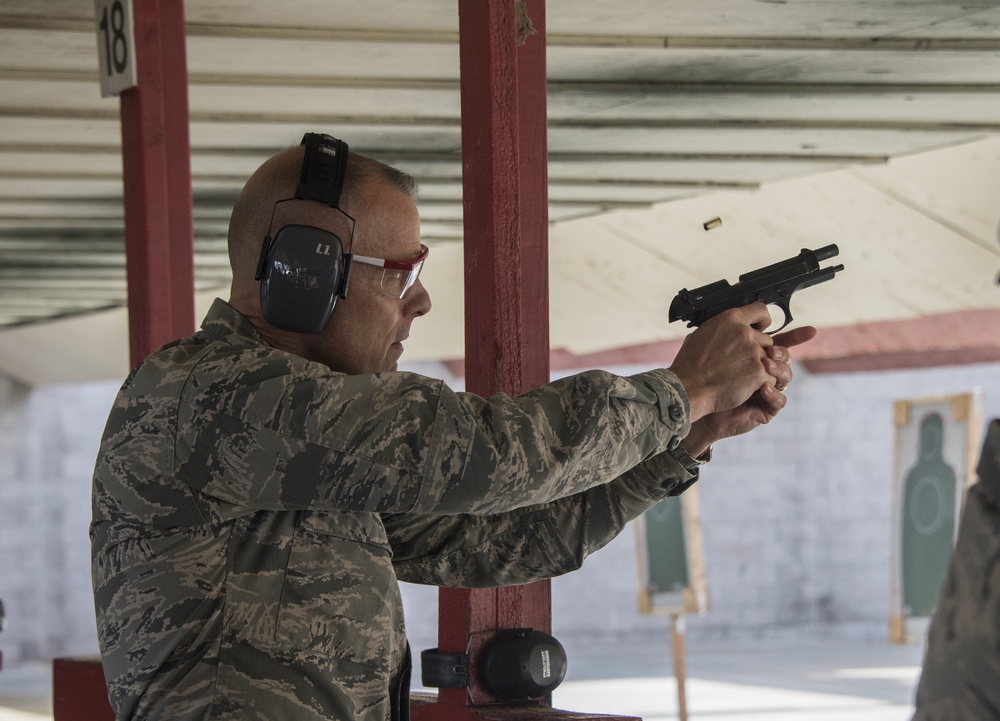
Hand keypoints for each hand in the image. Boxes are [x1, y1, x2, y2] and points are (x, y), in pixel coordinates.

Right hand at [668, 303, 776, 421]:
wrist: (688, 387)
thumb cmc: (690, 365)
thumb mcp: (701, 334)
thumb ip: (721, 329)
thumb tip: (727, 330)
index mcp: (730, 319)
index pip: (760, 310)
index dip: (763, 320)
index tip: (763, 326)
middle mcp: (744, 333)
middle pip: (766, 339)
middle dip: (758, 351)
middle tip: (741, 362)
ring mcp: (753, 352)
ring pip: (770, 359)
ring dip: (759, 368)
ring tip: (741, 375)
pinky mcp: (758, 372)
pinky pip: (770, 376)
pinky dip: (761, 383)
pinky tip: (744, 385)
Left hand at [681, 324, 817, 453]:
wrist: (693, 399)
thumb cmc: (702, 372)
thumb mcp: (717, 340)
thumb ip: (735, 328)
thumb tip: (755, 315)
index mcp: (754, 354)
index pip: (781, 342)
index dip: (797, 336)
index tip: (810, 331)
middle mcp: (763, 371)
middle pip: (786, 357)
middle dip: (782, 353)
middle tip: (771, 352)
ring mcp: (766, 389)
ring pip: (786, 377)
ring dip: (780, 370)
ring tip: (766, 366)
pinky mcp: (765, 409)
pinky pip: (779, 401)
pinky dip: (774, 394)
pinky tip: (764, 388)